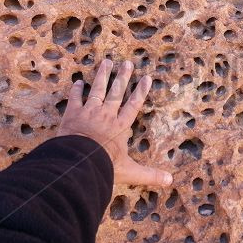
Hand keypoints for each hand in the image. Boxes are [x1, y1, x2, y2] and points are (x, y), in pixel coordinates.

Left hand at [57, 59, 172, 186]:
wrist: (77, 163)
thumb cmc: (104, 166)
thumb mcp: (130, 172)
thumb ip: (149, 175)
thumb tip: (170, 181)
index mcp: (121, 126)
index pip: (134, 105)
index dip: (141, 91)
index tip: (146, 77)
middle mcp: (107, 115)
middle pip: (116, 92)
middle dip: (123, 77)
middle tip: (127, 63)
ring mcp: (89, 112)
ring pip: (97, 90)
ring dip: (102, 76)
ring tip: (106, 62)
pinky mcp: (73, 114)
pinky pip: (75, 98)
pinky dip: (76, 90)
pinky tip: (79, 81)